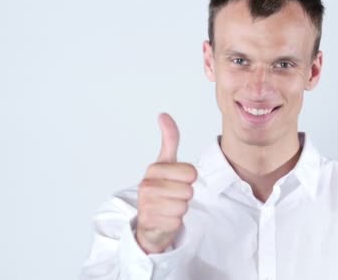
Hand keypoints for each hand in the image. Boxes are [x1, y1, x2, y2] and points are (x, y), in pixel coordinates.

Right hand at [136, 113, 197, 253]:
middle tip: (173, 196)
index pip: (191, 172)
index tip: (177, 180)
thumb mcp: (166, 163)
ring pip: (184, 206)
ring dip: (180, 209)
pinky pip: (177, 221)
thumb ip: (169, 140)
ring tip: (168, 207)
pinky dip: (175, 222)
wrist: (149, 220)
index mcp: (153, 170)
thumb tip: (163, 115)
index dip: (189, 179)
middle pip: (189, 190)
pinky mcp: (151, 223)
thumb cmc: (160, 189)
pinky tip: (165, 219)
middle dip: (185, 195)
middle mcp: (146, 186)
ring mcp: (146, 205)